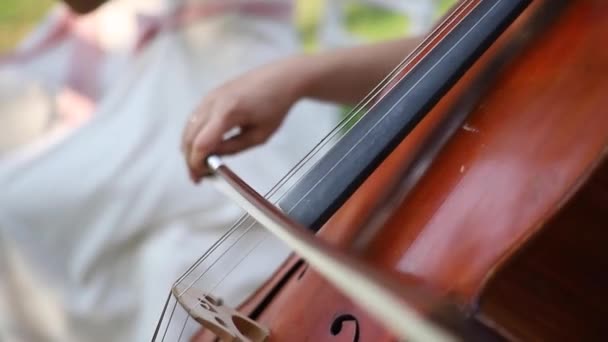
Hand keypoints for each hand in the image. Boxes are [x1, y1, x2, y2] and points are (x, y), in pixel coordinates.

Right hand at [182, 58, 302, 182]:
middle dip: (190, 159)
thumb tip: (213, 158)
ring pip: (188, 127)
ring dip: (189, 147)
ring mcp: (210, 96)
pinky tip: (200, 145)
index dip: (196, 163)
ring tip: (199, 164)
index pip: (201, 144)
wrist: (280, 79)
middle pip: (189, 137)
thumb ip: (233, 148)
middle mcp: (213, 102)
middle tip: (197, 176)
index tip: (198, 177)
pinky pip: (194, 118)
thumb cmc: (275, 106)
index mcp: (227, 113)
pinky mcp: (211, 95)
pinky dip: (193, 134)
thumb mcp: (259, 136)